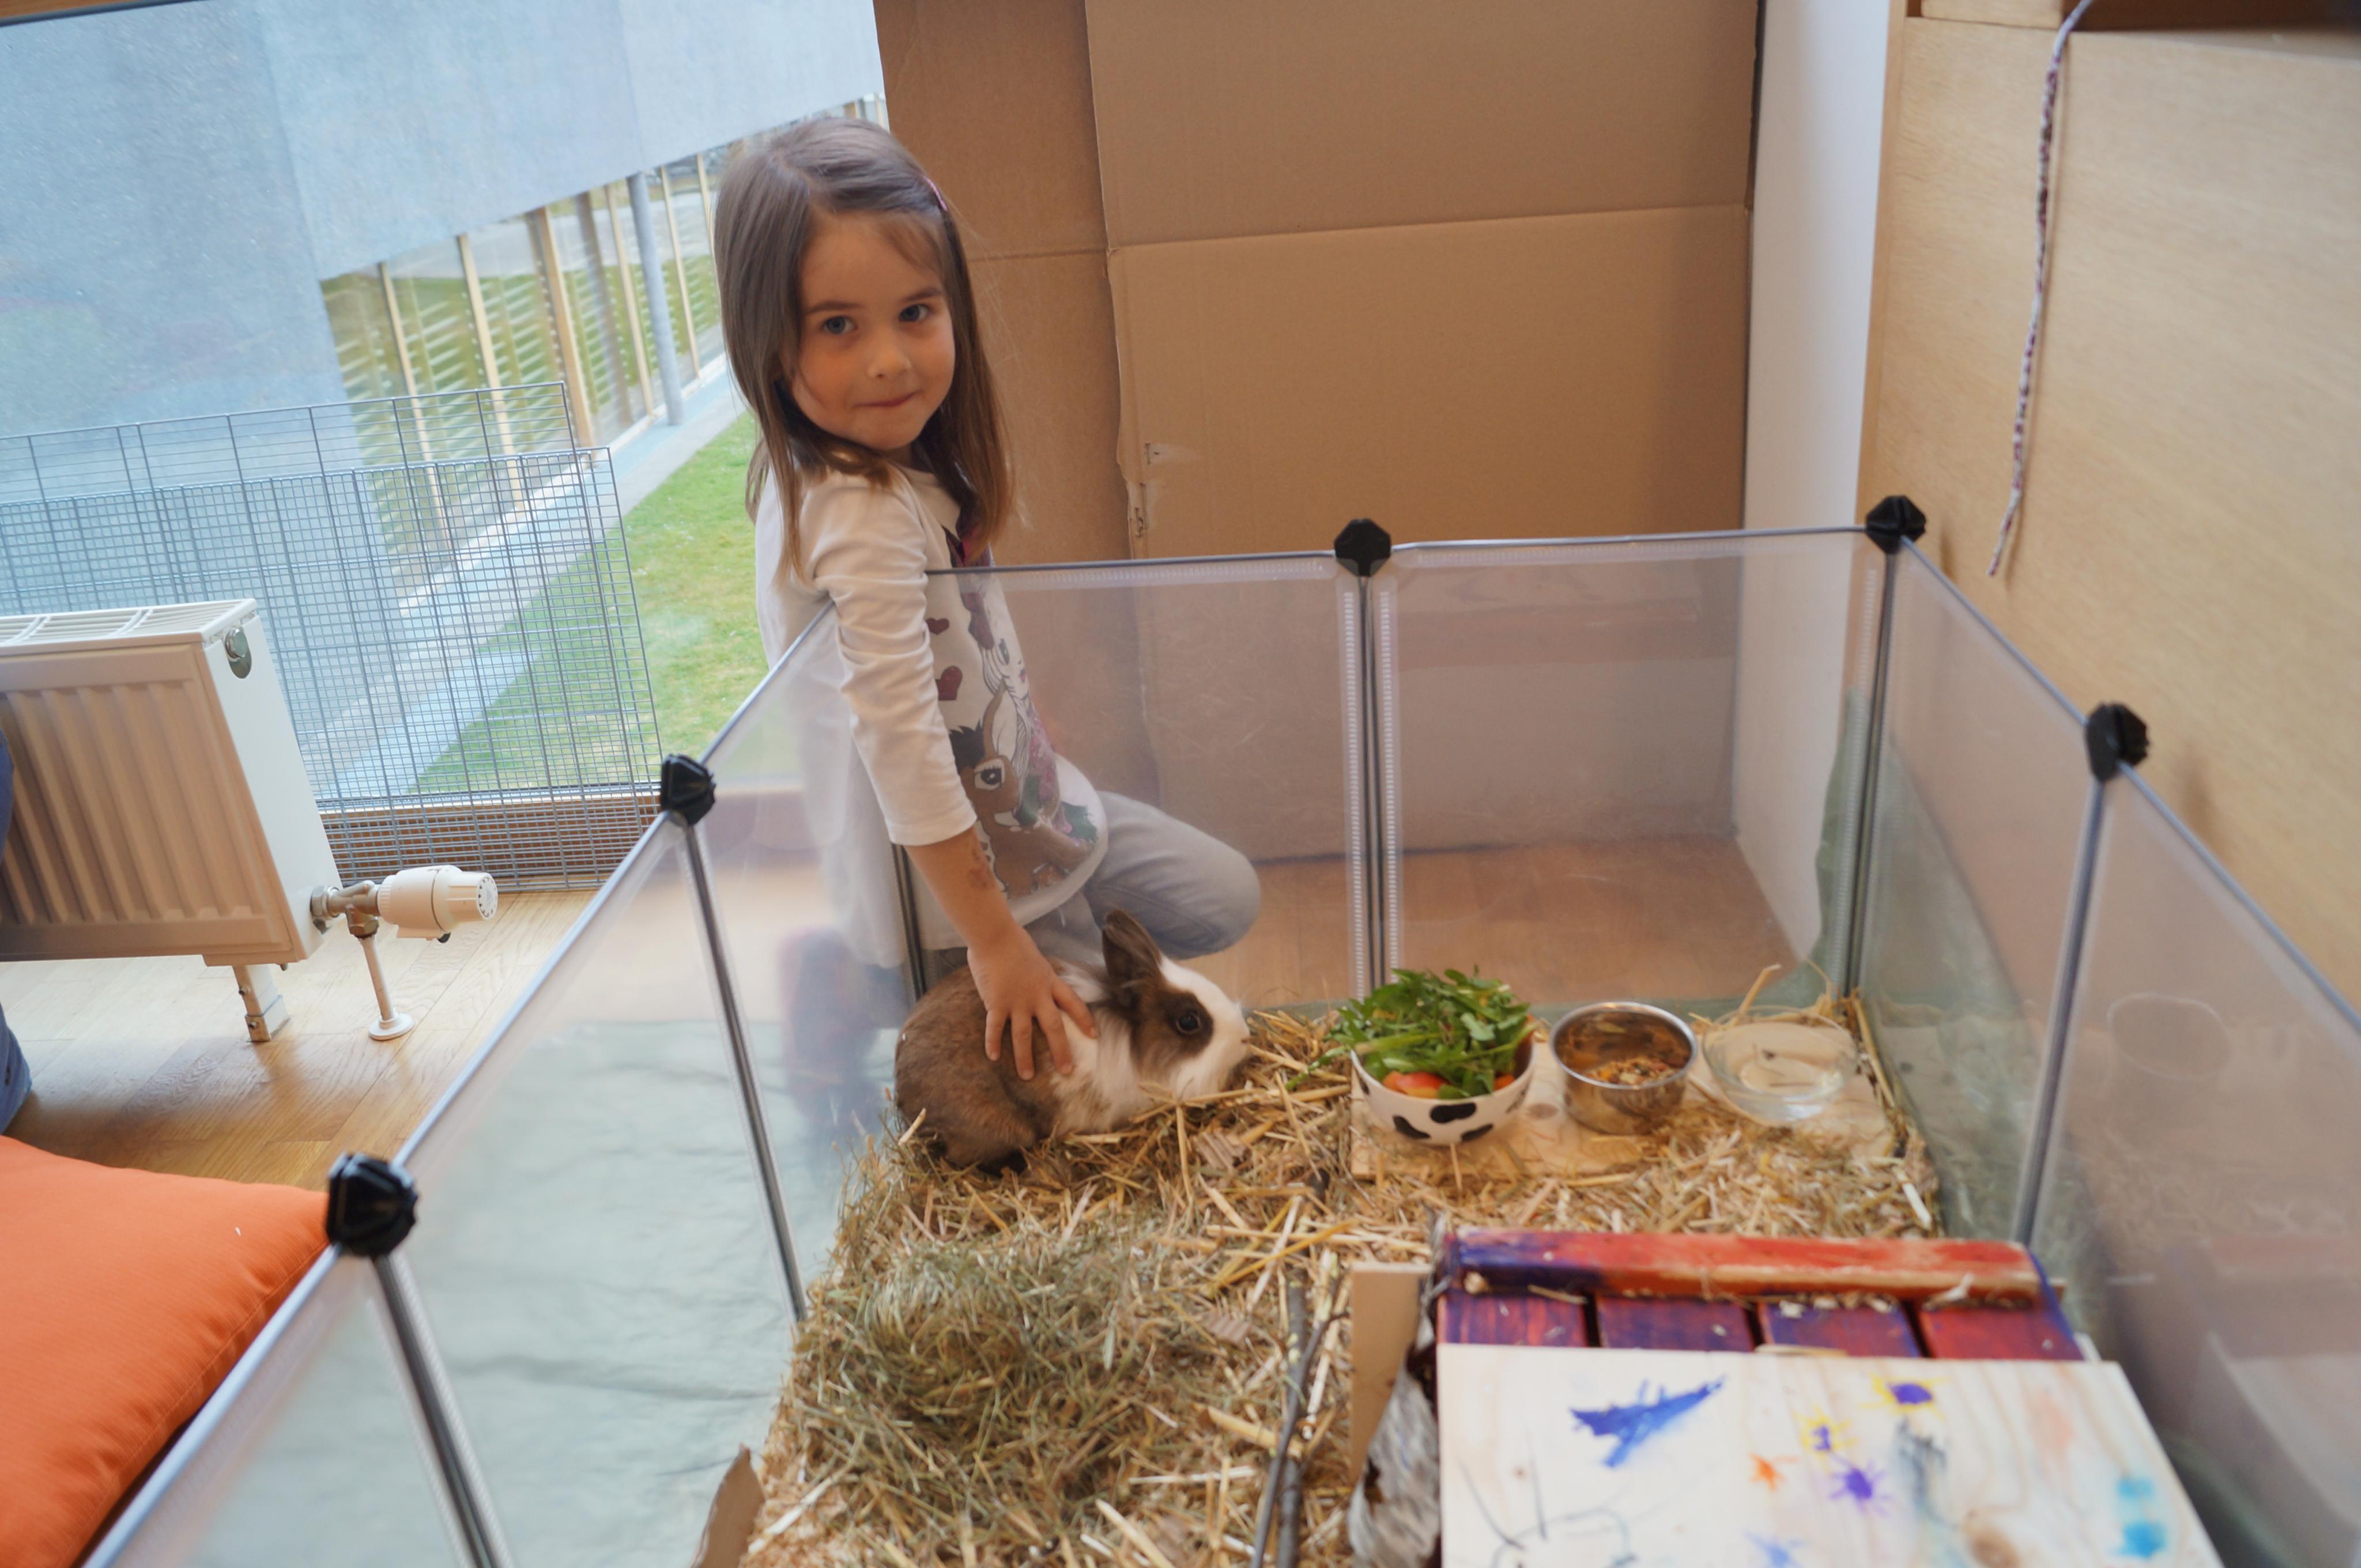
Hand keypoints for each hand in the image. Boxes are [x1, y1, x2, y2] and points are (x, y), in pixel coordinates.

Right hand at [969, 926, 1096, 1078]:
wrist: (994, 936)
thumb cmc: (1013, 942)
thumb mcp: (1036, 959)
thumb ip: (1040, 975)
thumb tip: (1040, 982)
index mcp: (1050, 982)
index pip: (1074, 1003)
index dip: (1085, 1020)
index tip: (1094, 1036)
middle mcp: (1037, 995)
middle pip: (1054, 1027)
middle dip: (1061, 1050)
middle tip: (1067, 1070)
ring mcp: (1017, 1001)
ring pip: (1024, 1035)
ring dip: (1025, 1057)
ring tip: (1027, 1076)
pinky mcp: (996, 1003)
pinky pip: (995, 1028)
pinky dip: (993, 1043)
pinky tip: (993, 1057)